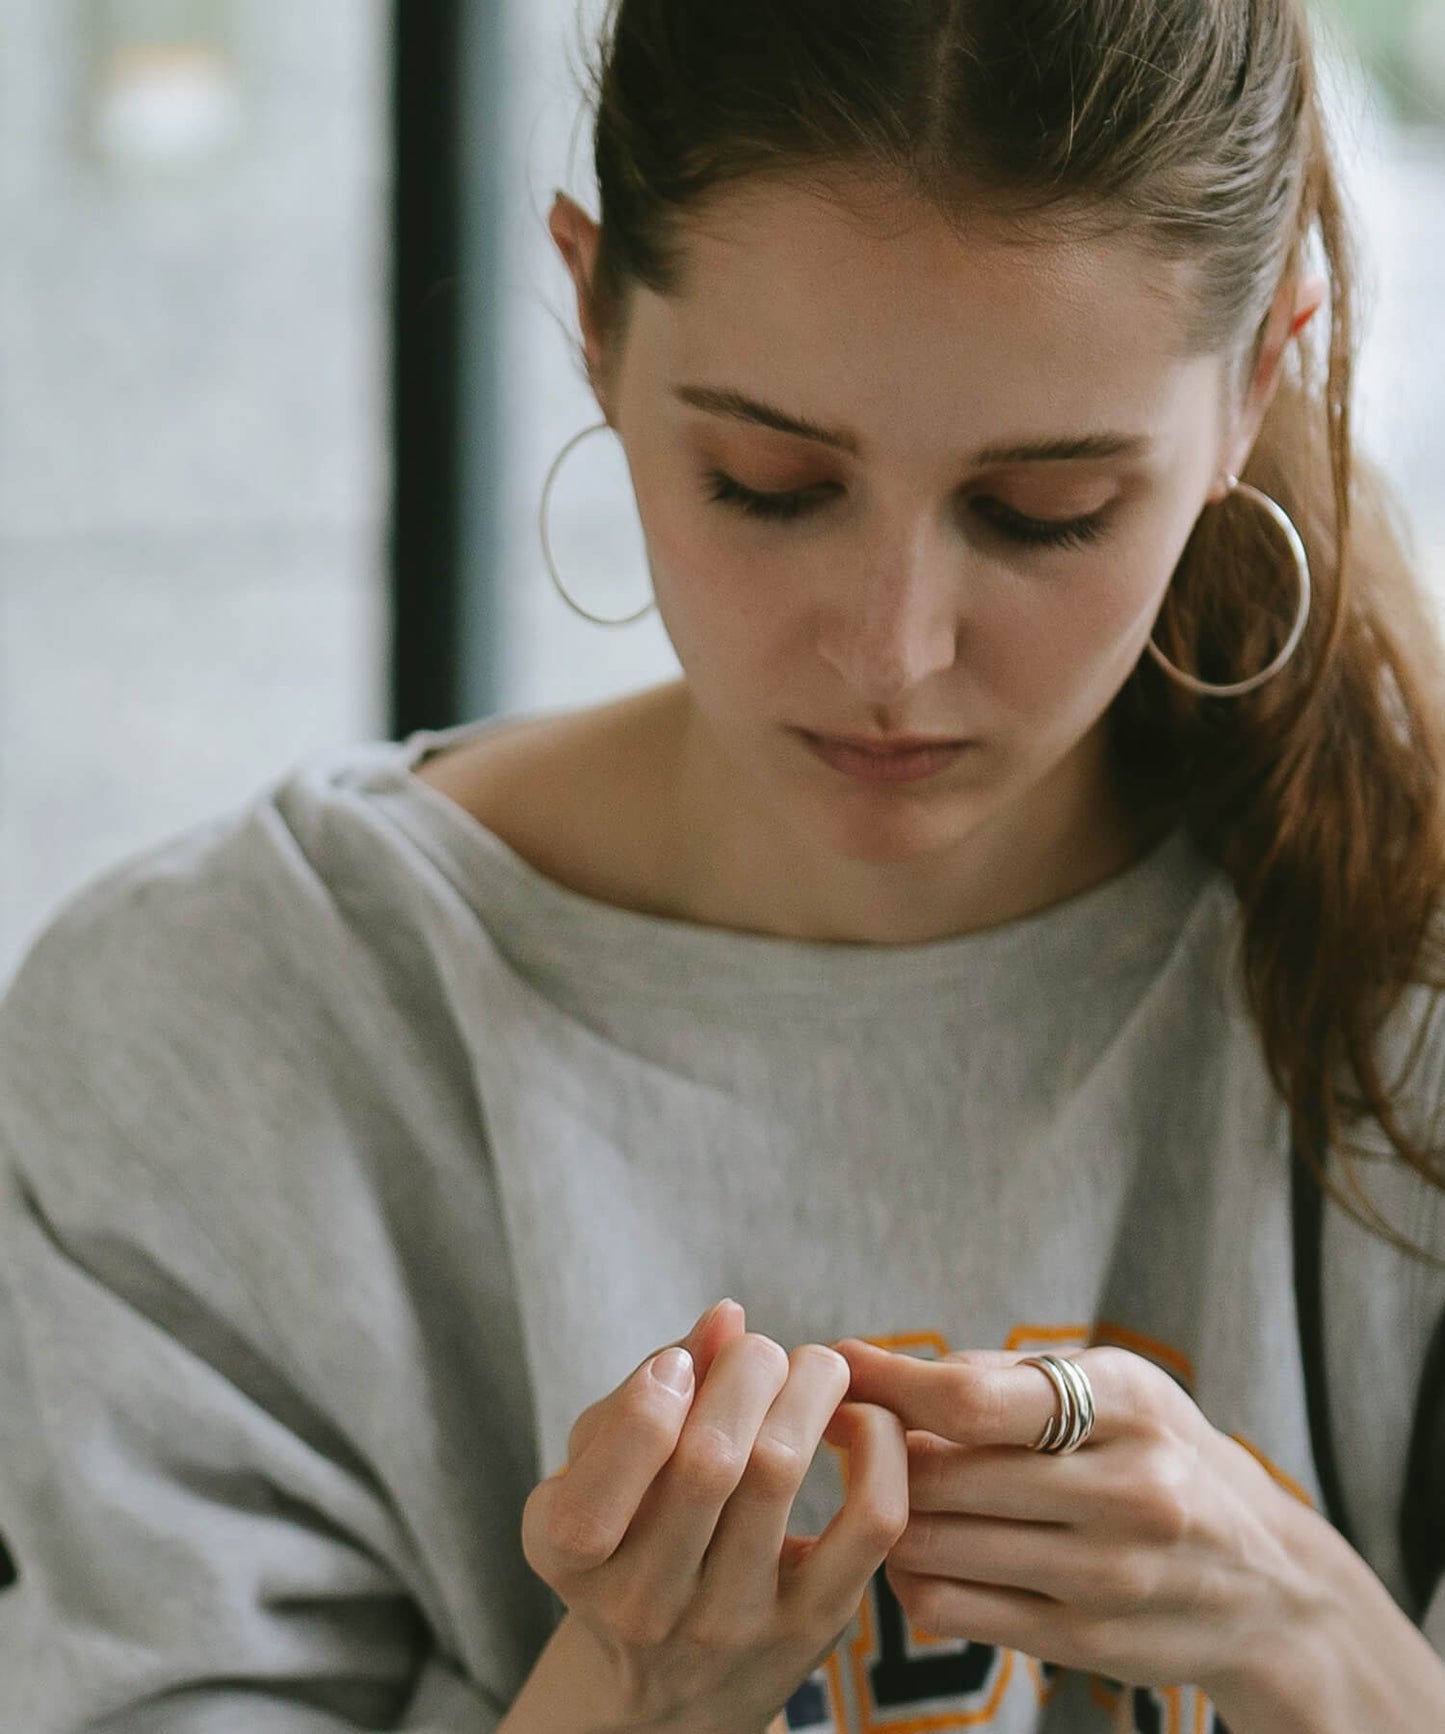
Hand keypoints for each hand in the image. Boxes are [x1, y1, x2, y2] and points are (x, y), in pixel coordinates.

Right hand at [521, 1300, 908, 1733]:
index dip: (646, 1401)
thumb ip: (647, 1387)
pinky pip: (869, 1522)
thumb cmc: (628, 1535)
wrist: (668, 1686)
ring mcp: (731, 1623)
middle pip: (708, 1459)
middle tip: (758, 1351)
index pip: (598, 1488)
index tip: (679, 1365)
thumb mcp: (599, 1468)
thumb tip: (727, 1318)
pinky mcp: (815, 1625)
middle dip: (745, 1369)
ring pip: (780, 1474)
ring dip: (807, 1387)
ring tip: (810, 1366)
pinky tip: (857, 1418)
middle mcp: (644, 1605)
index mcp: (568, 1556)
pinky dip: (876, 1445)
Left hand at [832, 1339, 1321, 1702]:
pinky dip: (908, 1577)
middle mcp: (1130, 1494)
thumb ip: (1001, 1375)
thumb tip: (873, 1369)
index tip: (840, 1365)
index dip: (890, 1383)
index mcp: (1129, 1407)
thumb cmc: (1161, 1454)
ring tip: (889, 1489)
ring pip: (933, 1546)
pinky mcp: (1085, 1644)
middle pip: (942, 1475)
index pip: (974, 1399)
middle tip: (850, 1431)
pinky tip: (920, 1550)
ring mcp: (1109, 1578)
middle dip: (877, 1449)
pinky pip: (949, 1610)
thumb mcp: (1115, 1386)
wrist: (1271, 1585)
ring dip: (889, 1515)